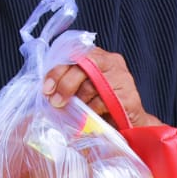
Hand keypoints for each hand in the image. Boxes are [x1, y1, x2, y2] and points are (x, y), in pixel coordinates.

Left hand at [42, 47, 159, 127]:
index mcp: (98, 56)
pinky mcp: (129, 97)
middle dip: (65, 85)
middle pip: (83, 65)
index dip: (58, 70)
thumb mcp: (83, 88)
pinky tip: (89, 117)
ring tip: (75, 111)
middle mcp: (112, 62)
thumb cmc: (102, 105)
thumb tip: (47, 88)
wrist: (129, 124)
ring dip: (78, 101)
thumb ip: (69, 81)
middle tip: (56, 102)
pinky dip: (91, 111)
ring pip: (91, 85)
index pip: (75, 54)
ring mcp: (123, 78)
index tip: (47, 88)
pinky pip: (102, 102)